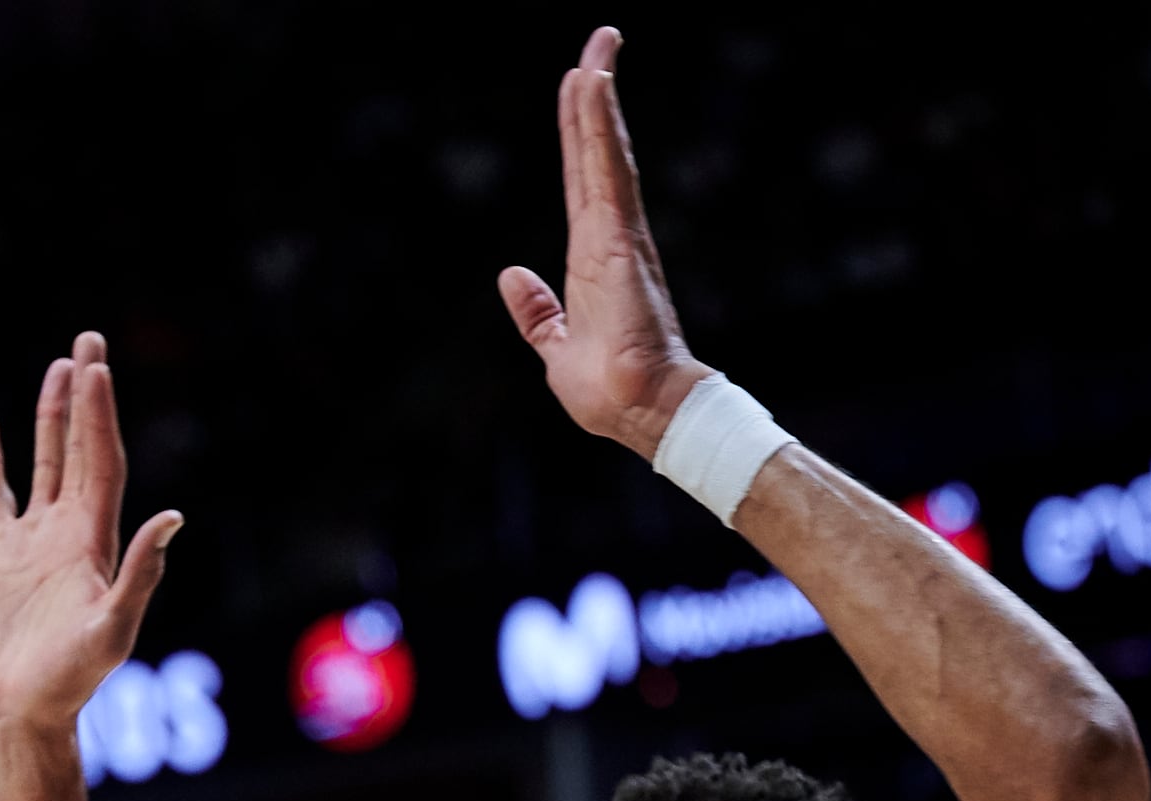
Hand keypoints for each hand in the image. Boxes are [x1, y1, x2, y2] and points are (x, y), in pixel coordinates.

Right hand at [0, 331, 183, 732]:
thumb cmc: (70, 683)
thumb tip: (172, 518)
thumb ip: (140, 576)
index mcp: (96, 543)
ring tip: (57, 366)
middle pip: (80, 449)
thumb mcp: (112, 632)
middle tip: (87, 340)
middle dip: (85, 396)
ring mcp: (33, 542)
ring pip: (44, 463)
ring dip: (50, 416)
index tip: (97, 367)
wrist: (22, 713)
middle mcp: (69, 533)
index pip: (101, 462)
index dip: (100, 415)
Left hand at [497, 26, 713, 459]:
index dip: (581, 133)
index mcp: (592, 257)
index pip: (582, 180)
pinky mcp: (618, 238)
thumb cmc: (607, 390)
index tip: (581, 86)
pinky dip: (599, 127)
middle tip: (600, 39)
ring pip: (604, 152)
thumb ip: (536, 312)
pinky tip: (593, 86)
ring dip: (598, 98)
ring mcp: (617, 233)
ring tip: (598, 46)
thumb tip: (512, 276)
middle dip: (594, 96)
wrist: (639, 411)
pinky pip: (606, 171)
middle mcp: (609, 235)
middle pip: (596, 152)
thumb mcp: (554, 347)